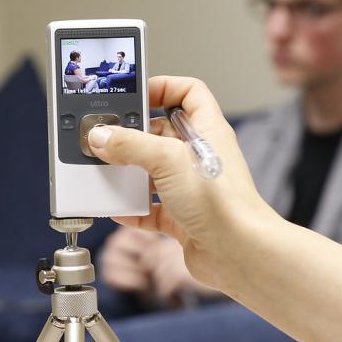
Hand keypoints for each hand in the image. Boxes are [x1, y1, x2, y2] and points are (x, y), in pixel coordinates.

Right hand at [86, 76, 275, 295]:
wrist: (239, 253)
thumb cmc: (223, 202)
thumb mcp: (168, 160)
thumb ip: (130, 145)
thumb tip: (101, 137)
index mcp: (206, 131)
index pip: (188, 92)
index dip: (162, 87)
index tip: (134, 95)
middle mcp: (200, 157)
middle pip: (162, 133)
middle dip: (134, 136)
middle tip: (108, 137)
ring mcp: (191, 188)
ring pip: (153, 172)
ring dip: (129, 173)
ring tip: (108, 171)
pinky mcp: (183, 218)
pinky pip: (150, 208)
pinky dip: (132, 208)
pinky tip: (118, 208)